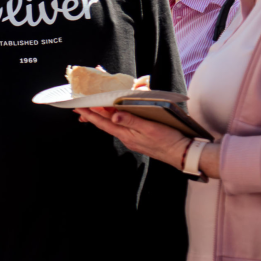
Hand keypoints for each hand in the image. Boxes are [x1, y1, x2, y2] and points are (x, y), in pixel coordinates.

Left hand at [74, 108, 189, 168]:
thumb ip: (131, 121)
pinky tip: (115, 116)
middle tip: (80, 106)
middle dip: (92, 115)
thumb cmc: (168, 141)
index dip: (90, 114)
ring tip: (93, 109)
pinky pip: (123, 127)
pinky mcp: (139, 139)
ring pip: (114, 125)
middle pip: (105, 124)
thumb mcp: (149, 128)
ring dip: (103, 116)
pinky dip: (115, 119)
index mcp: (126, 135)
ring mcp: (132, 139)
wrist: (182, 154)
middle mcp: (126, 137)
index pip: (103, 123)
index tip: (78, 107)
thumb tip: (113, 115)